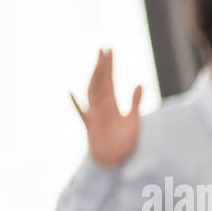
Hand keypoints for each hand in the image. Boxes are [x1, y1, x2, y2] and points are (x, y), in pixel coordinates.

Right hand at [71, 48, 141, 167]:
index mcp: (110, 104)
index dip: (109, 65)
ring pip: (92, 93)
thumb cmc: (123, 141)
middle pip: (100, 82)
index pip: (109, 80)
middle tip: (104, 49)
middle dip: (102, 67)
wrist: (115, 161)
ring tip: (98, 64)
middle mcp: (101, 107)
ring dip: (95, 79)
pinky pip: (82, 114)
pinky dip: (76, 104)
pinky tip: (71, 93)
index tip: (109, 49)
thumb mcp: (133, 120)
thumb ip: (135, 102)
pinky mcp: (90, 127)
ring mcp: (94, 115)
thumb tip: (140, 83)